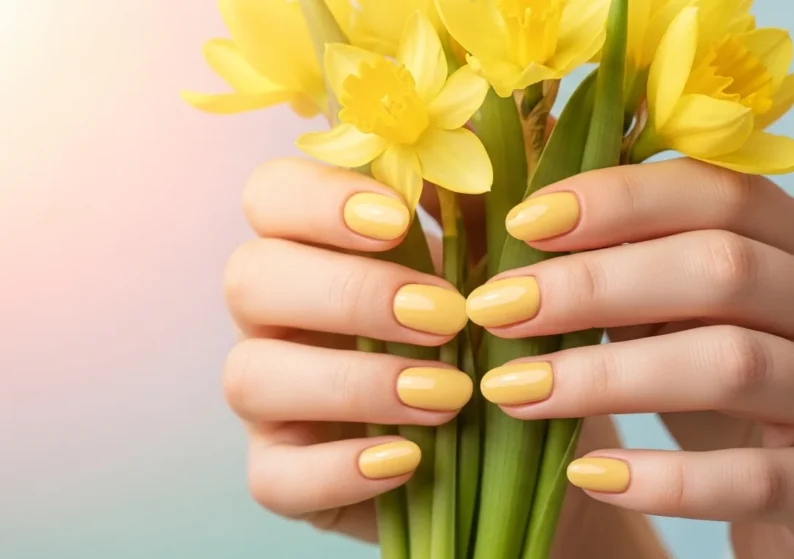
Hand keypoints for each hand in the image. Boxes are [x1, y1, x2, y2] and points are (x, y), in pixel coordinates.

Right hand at [220, 159, 632, 548]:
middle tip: (446, 315)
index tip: (399, 221)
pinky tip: (411, 459)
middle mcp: (276, 318)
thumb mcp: (498, 267)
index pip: (270, 195)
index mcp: (316, 248)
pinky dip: (340, 468)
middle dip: (348, 292)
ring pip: (249, 376)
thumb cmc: (494, 339)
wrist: (515, 446)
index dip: (319, 200)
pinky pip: (273, 476)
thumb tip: (481, 122)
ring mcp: (271, 401)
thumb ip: (479, 203)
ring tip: (450, 394)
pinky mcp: (283, 474)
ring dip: (354, 382)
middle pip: (248, 276)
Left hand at [467, 158, 793, 558]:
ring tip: (514, 390)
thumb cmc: (740, 393)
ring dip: (607, 376)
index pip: (722, 192)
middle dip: (594, 284)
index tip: (522, 225)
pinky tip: (588, 476)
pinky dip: (663, 478)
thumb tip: (511, 233)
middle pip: (723, 269)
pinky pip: (753, 480)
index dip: (619, 199)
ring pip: (731, 366)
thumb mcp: (694, 318)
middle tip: (495, 309)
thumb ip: (634, 270)